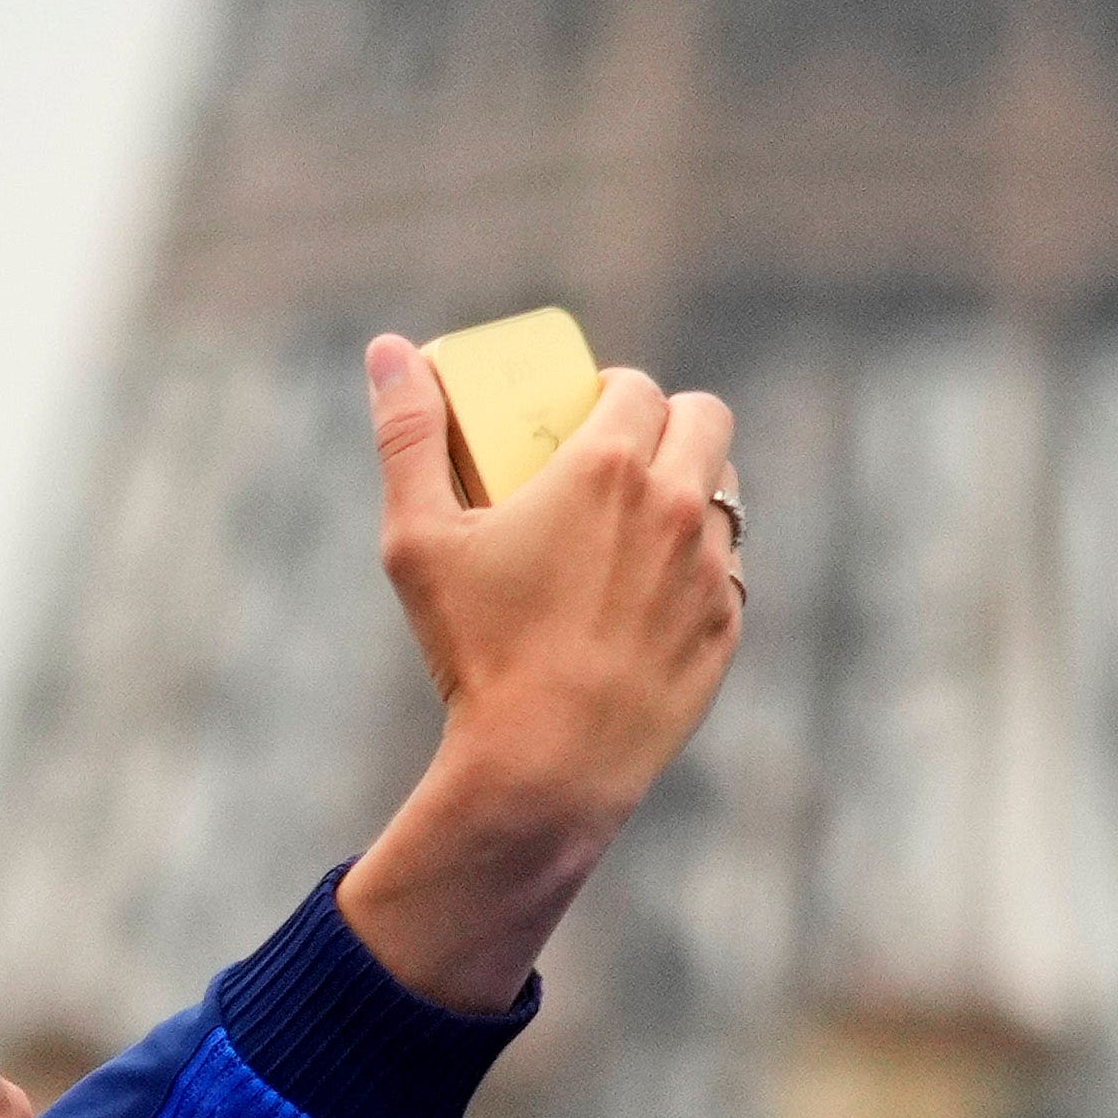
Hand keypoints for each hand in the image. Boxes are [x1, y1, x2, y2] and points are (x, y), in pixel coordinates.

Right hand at [332, 331, 743, 1014]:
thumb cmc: (475, 650)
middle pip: (706, 419)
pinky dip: (698, 564)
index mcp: (609, 467)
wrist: (544, 766)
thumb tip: (388, 350)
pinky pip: (728, 569)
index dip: (614, 391)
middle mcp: (677, 506)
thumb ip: (407, 436)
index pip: (638, 387)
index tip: (584, 414)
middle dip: (669, 422)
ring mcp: (712, 569)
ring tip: (640, 518)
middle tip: (622, 454)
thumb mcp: (420, 539)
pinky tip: (650, 590)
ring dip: (692, 487)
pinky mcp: (726, 628)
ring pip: (726, 493)